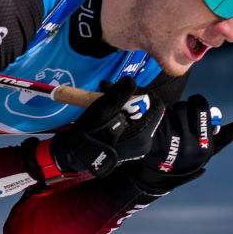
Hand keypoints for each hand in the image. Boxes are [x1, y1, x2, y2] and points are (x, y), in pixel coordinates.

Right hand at [31, 77, 163, 180]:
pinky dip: (122, 115)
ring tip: (104, 96)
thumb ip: (118, 94)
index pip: (155, 106)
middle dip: (128, 96)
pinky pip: (131, 126)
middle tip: (108, 89)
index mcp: (143, 134)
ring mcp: (137, 147)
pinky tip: (107, 110)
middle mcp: (145, 142)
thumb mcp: (103, 109)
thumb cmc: (90, 132)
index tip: (126, 87)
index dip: (144, 92)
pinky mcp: (129, 148)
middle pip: (145, 111)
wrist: (76, 154)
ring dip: (123, 104)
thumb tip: (131, 79)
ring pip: (137, 117)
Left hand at [126, 94, 232, 192]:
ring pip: (168, 112)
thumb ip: (229, 134)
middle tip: (179, 117)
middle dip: (181, 108)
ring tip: (169, 125)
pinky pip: (154, 119)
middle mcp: (188, 146)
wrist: (162, 175)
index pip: (200, 107)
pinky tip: (157, 129)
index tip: (194, 105)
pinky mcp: (152, 144)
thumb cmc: (191, 156)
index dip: (197, 102)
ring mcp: (169, 146)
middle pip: (183, 107)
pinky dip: (155, 119)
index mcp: (205, 144)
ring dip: (168, 114)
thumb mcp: (211, 148)